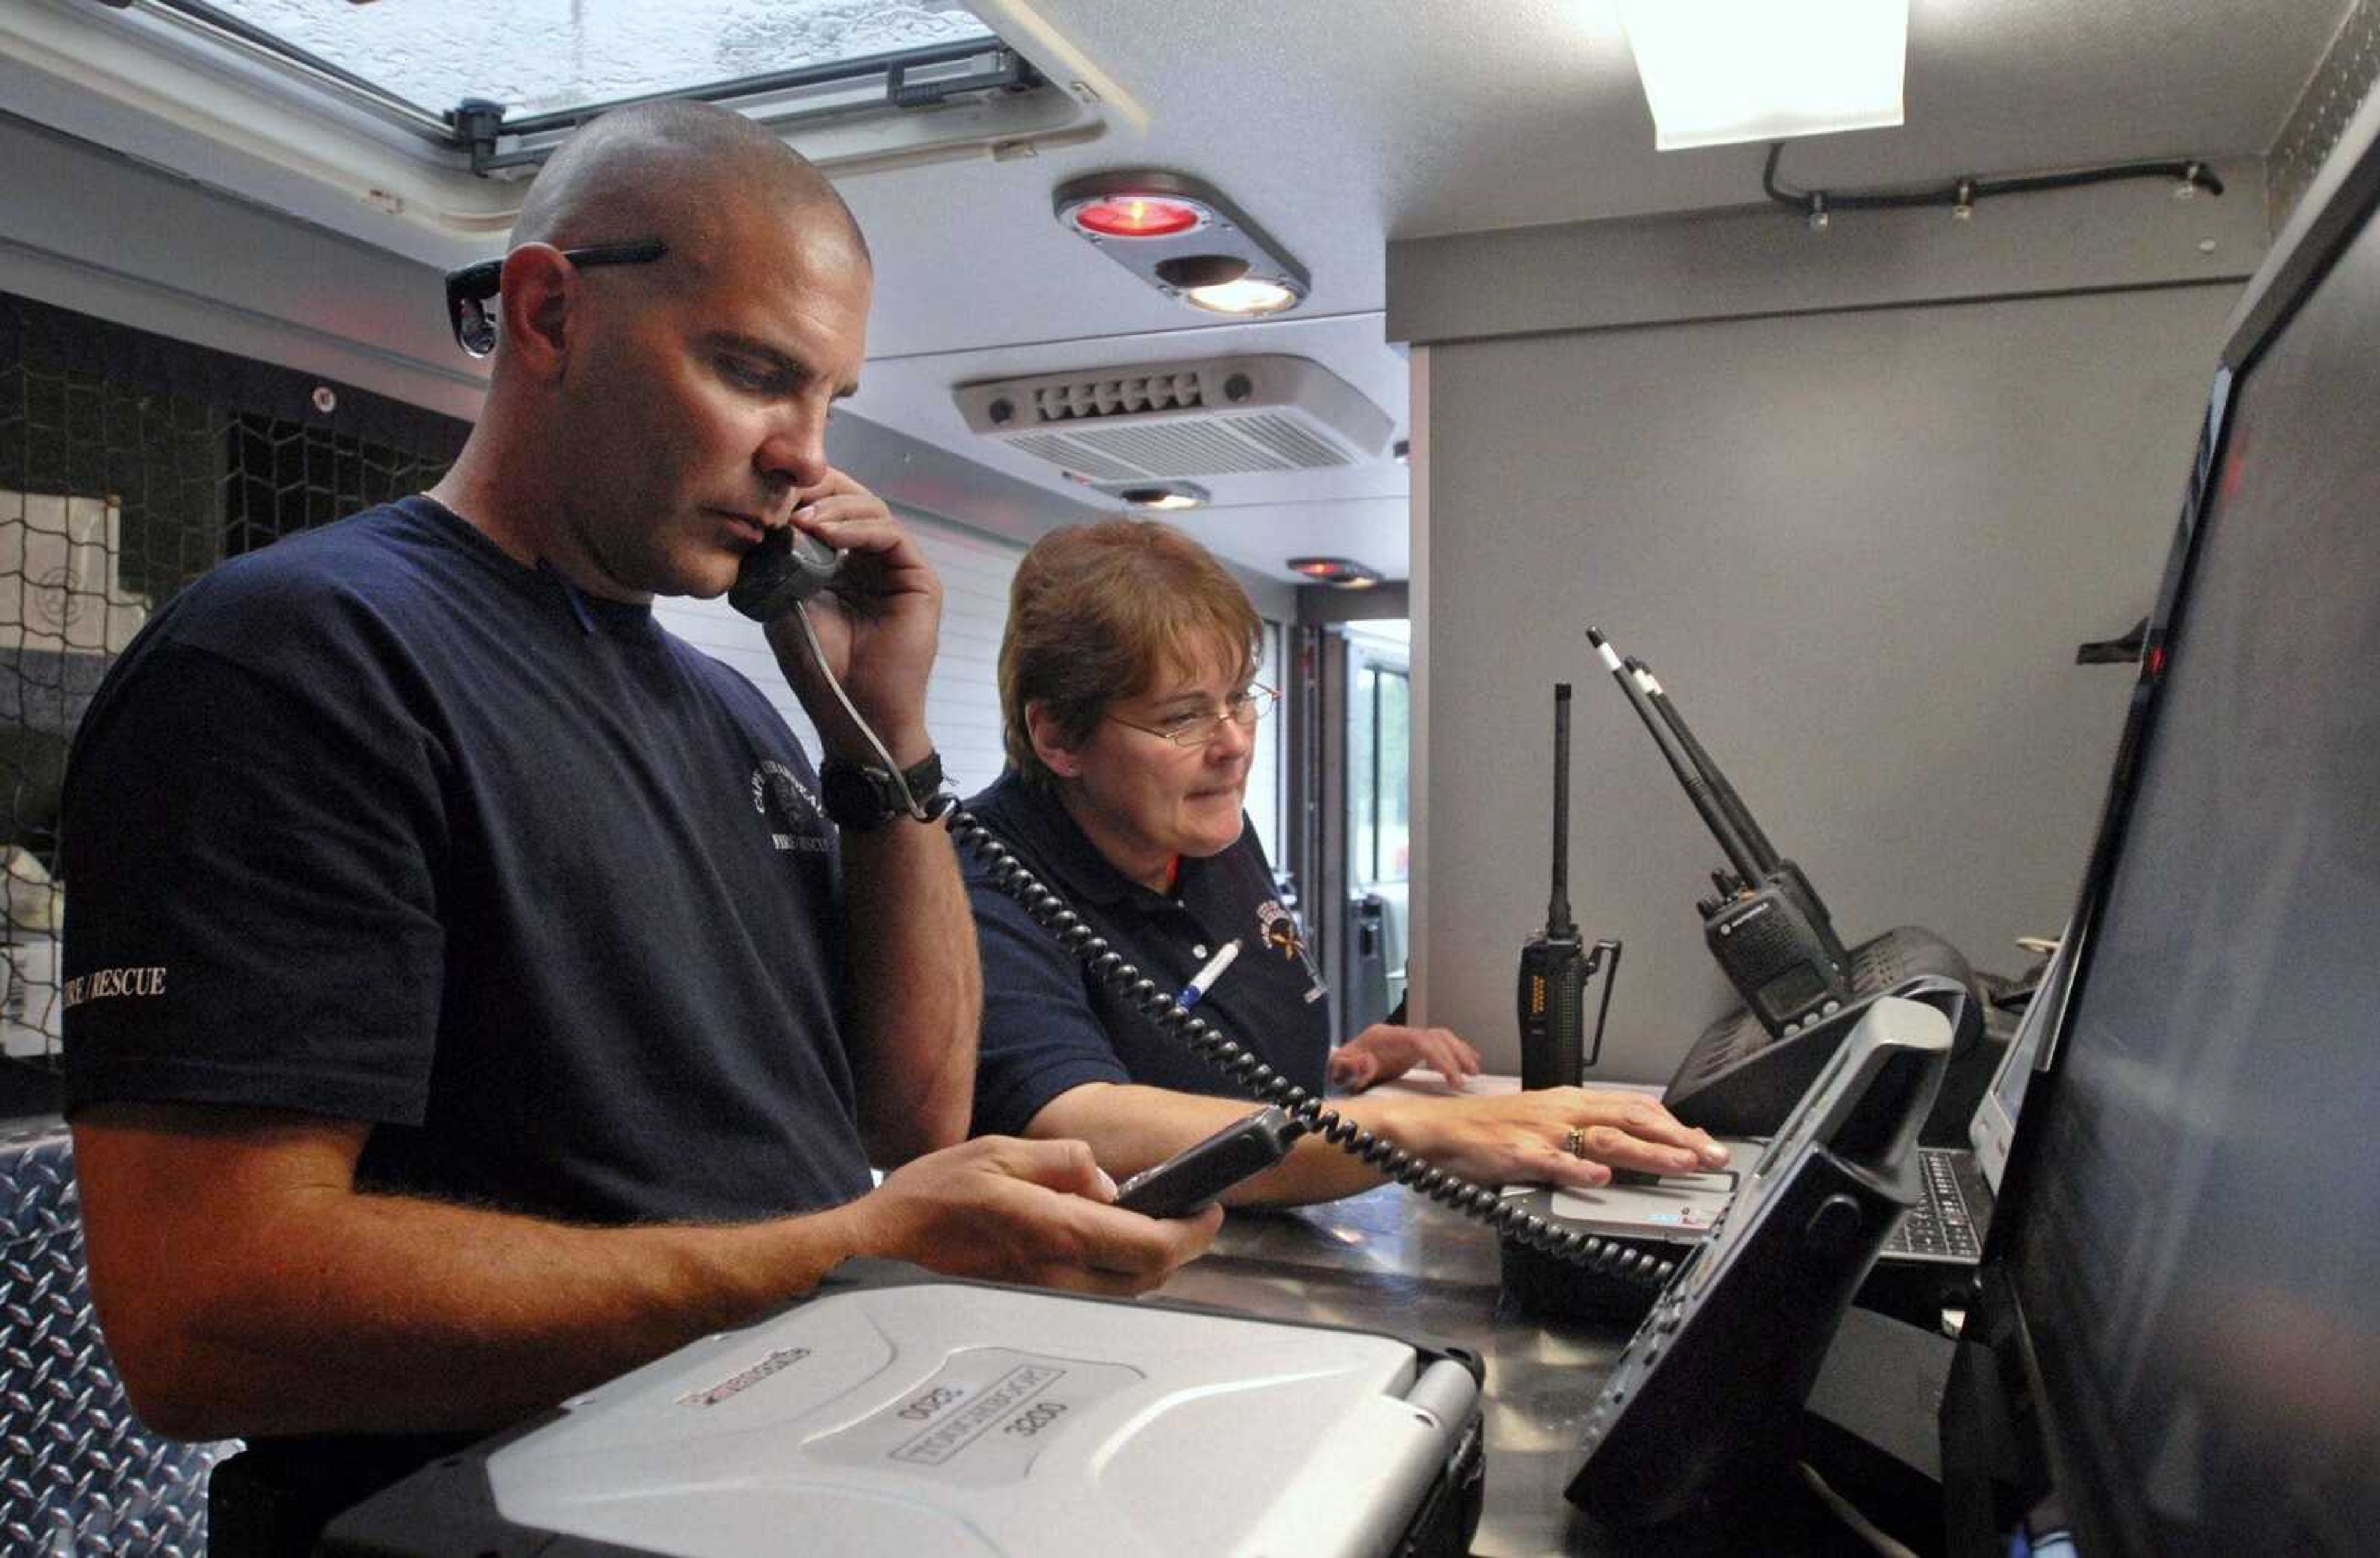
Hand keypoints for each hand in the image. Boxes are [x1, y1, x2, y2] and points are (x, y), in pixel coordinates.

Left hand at [762, 469, 940, 765]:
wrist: (854, 711)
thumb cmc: (819, 667)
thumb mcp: (784, 603)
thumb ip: (780, 560)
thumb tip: (762, 514)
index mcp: (840, 563)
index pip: (826, 510)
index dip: (801, 494)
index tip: (766, 491)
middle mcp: (871, 560)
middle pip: (851, 500)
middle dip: (818, 490)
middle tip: (786, 493)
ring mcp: (897, 567)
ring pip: (872, 510)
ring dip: (834, 507)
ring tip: (802, 519)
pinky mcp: (919, 578)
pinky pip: (891, 534)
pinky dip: (857, 527)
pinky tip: (825, 533)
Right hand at [837, 1135, 1221, 1296]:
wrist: (877, 1251)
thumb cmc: (928, 1200)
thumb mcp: (996, 1151)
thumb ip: (1060, 1161)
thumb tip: (1104, 1180)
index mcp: (1055, 1232)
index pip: (1151, 1244)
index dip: (1192, 1229)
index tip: (1207, 1207)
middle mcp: (1057, 1277)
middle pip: (1149, 1276)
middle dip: (1180, 1246)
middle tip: (1189, 1214)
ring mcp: (1045, 1299)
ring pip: (1126, 1292)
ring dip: (1150, 1262)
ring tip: (1153, 1224)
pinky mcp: (1031, 1307)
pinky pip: (1095, 1298)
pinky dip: (1118, 1275)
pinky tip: (1108, 1248)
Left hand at [1329, 1023, 1482, 1091]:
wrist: (1345, 1059)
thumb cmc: (1345, 1065)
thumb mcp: (1340, 1068)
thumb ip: (1349, 1066)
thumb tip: (1366, 1064)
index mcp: (1386, 1037)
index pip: (1420, 1040)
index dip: (1439, 1056)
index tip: (1452, 1076)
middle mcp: (1401, 1033)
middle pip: (1436, 1036)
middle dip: (1454, 1056)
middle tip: (1467, 1079)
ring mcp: (1409, 1037)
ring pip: (1441, 1036)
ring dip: (1460, 1051)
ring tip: (1475, 1070)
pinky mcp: (1414, 1045)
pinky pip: (1440, 1042)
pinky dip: (1457, 1050)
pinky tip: (1471, 1060)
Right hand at [1389, 1089, 1728, 1191]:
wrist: (1443, 1129)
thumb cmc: (1494, 1130)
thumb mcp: (1549, 1122)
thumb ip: (1588, 1131)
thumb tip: (1634, 1144)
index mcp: (1573, 1102)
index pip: (1636, 1107)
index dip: (1674, 1125)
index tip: (1704, 1142)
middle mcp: (1564, 1111)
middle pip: (1631, 1118)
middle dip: (1676, 1138)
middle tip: (1710, 1156)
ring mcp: (1543, 1132)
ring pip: (1604, 1138)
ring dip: (1646, 1152)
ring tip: (1679, 1164)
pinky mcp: (1518, 1154)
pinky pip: (1553, 1162)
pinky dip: (1579, 1170)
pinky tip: (1601, 1179)